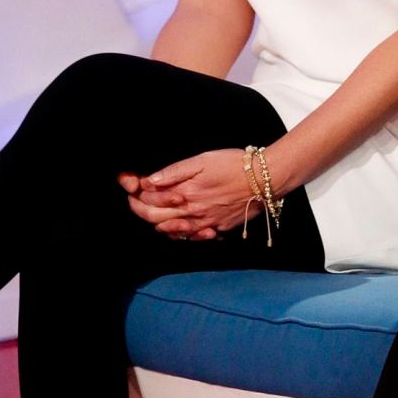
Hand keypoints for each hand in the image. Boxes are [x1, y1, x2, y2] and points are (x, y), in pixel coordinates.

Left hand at [117, 147, 260, 239]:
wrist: (266, 180)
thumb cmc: (234, 165)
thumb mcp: (202, 160)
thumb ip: (174, 172)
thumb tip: (149, 181)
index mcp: (186, 194)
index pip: (150, 201)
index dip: (136, 194)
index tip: (131, 186)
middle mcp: (192, 213)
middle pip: (156, 220)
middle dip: (140, 210)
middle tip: (134, 200)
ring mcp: (205, 224)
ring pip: (172, 231)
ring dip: (158, 222)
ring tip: (153, 210)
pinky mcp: (217, 229)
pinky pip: (192, 237)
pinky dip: (179, 232)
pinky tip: (177, 224)